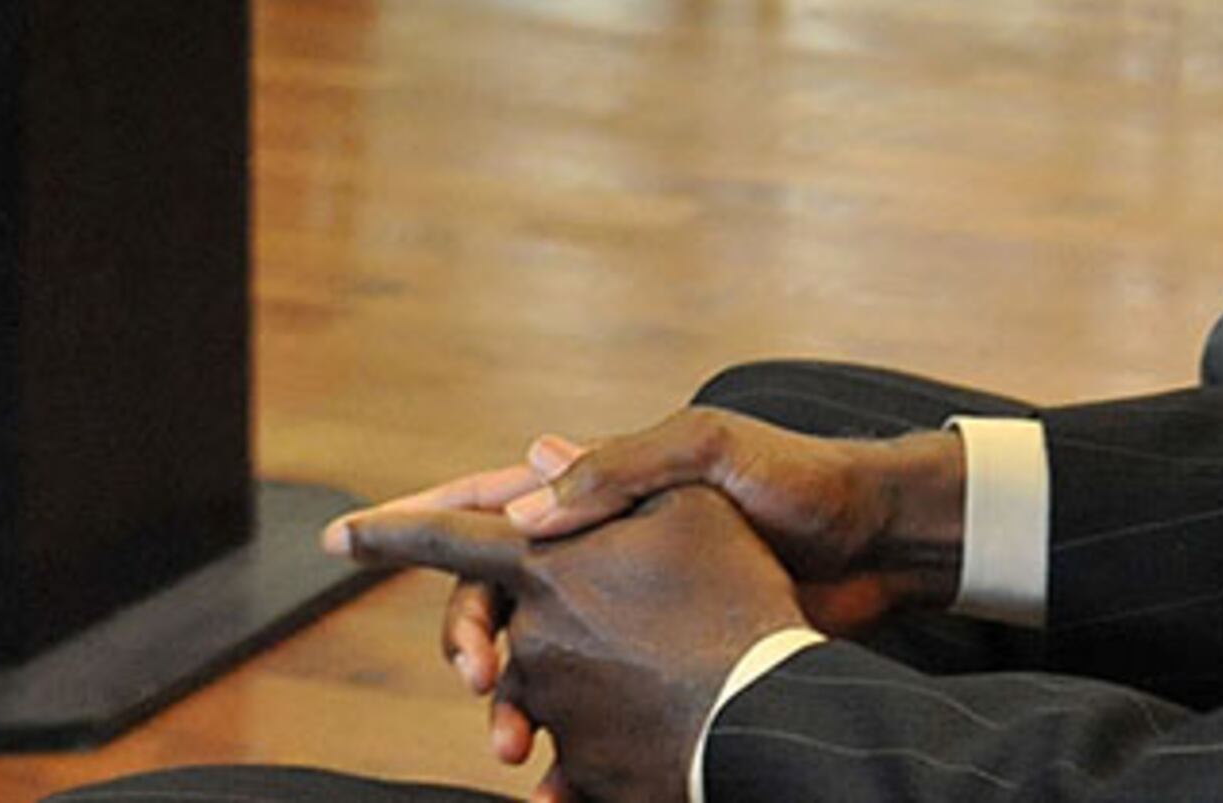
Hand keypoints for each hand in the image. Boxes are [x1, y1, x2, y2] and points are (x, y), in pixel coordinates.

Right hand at [330, 413, 966, 767]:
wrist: (875, 548)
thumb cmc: (798, 483)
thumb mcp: (709, 453)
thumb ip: (619, 466)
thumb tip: (526, 493)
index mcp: (596, 492)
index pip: (487, 504)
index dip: (415, 520)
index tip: (347, 537)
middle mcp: (597, 549)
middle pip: (496, 599)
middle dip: (469, 641)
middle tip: (480, 681)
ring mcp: (625, 613)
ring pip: (535, 667)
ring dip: (510, 707)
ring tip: (513, 745)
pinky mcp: (661, 666)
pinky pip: (591, 713)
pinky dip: (567, 752)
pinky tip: (556, 785)